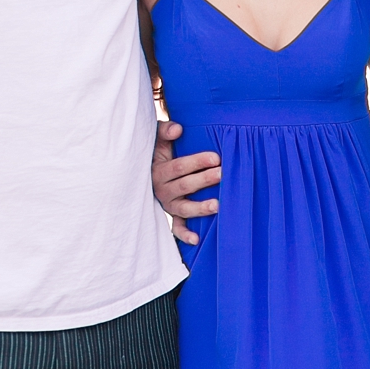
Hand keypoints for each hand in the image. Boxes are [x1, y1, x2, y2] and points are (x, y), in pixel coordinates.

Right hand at [153, 119, 220, 245]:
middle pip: (184, 186)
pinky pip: (176, 227)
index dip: (197, 162)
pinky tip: (197, 239)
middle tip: (223, 173)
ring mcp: (167, 204)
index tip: (216, 157)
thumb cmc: (158, 151)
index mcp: (158, 171)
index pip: (178, 167)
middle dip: (204, 180)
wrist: (146, 169)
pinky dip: (184, 234)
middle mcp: (161, 189)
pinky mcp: (172, 215)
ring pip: (184, 208)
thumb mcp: (156, 139)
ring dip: (200, 208)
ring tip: (218, 205)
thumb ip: (164, 131)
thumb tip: (178, 129)